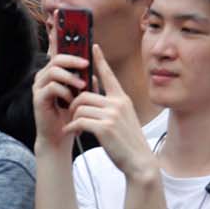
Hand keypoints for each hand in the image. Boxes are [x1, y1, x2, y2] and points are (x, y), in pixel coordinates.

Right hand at [32, 22, 92, 152]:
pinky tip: (70, 98)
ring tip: (81, 86)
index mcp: (55, 71)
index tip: (60, 14)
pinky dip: (64, 90)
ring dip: (71, 76)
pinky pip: (51, 86)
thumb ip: (85, 78)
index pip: (56, 47)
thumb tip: (94, 67)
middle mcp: (45, 75)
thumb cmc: (71, 114)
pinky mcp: (38, 97)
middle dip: (73, 58)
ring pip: (54, 69)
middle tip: (86, 65)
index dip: (57, 31)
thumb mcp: (82, 93)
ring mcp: (39, 86)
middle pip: (56, 56)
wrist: (61, 136)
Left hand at [63, 46, 154, 179]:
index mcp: (122, 99)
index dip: (100, 60)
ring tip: (74, 126)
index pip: (109, 75)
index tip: (93, 46)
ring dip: (73, 117)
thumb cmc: (127, 141)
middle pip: (83, 95)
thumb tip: (92, 94)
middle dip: (74, 105)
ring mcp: (112, 115)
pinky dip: (71, 127)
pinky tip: (70, 132)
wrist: (139, 162)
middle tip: (72, 116)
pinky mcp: (104, 127)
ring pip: (79, 107)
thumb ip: (110, 105)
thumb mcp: (122, 118)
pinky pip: (78, 120)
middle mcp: (118, 103)